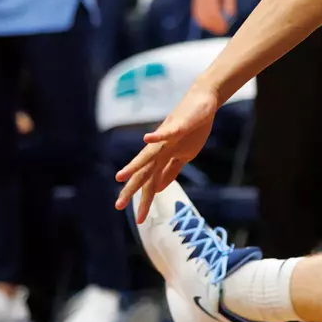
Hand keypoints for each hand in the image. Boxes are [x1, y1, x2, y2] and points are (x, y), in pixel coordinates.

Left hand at [115, 80, 220, 220]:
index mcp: (163, 158)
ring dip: (135, 166)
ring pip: (148, 155)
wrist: (203, 102)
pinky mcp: (177, 125)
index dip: (143, 200)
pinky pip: (165, 131)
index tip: (139, 220)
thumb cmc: (193, 127)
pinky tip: (147, 138)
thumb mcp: (184, 156)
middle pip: (144, 172)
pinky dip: (156, 136)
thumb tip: (160, 188)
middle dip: (132, 190)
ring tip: (121, 177)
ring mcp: (166, 137)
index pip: (150, 182)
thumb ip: (171, 171)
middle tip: (118, 206)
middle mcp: (160, 149)